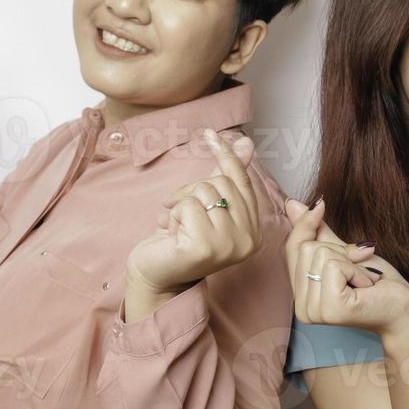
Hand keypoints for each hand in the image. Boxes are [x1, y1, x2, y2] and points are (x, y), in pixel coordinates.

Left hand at [126, 130, 266, 294]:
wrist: (155, 275)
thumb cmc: (179, 240)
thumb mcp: (206, 206)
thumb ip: (228, 177)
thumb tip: (246, 142)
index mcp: (253, 231)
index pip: (242, 182)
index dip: (226, 156)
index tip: (210, 133)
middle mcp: (248, 240)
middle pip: (221, 182)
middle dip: (192, 190)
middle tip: (179, 212)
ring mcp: (229, 245)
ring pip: (204, 191)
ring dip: (181, 204)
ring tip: (176, 227)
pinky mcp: (205, 247)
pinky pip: (188, 205)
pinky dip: (173, 214)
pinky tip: (171, 234)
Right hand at [283, 197, 408, 338]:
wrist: (402, 308)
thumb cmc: (377, 282)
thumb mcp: (344, 252)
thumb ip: (317, 232)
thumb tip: (292, 204)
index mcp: (301, 295)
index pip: (292, 248)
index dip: (306, 224)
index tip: (320, 204)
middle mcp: (302, 307)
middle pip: (308, 248)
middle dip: (339, 250)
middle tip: (358, 269)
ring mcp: (314, 311)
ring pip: (322, 255)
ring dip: (351, 262)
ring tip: (363, 279)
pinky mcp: (331, 308)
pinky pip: (335, 266)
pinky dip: (356, 269)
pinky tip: (365, 285)